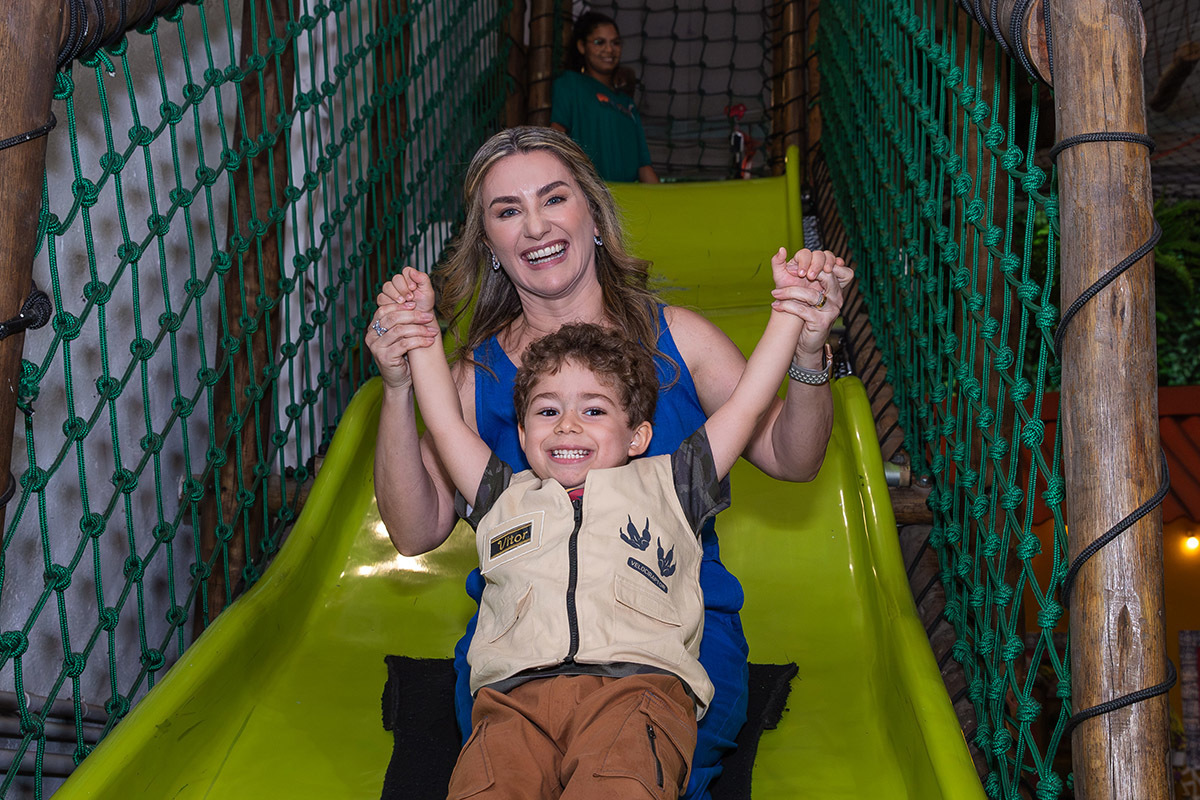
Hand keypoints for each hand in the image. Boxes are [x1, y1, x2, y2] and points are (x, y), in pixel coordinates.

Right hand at [366, 268, 439, 389]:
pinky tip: (429, 341)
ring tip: (433, 331)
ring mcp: (376, 347)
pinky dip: (419, 341)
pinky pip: (404, 344)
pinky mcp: (385, 358)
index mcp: (373, 327)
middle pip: (392, 319)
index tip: (417, 304)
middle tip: (429, 316)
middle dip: (413, 316)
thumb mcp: (400, 335)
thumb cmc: (402, 355)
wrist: (400, 380)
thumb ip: (402, 321)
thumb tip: (416, 301)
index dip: (401, 305)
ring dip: (419, 329)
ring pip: (400, 331)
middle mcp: (371, 336)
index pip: (384, 309)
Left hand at [768, 247, 843, 362]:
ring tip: (774, 293)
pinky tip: (776, 306)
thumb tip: (781, 250)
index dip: (813, 260)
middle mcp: (836, 295)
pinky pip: (803, 311)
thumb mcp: (794, 286)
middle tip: (790, 274)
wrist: (803, 340)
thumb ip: (787, 268)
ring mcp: (832, 309)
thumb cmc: (800, 310)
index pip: (830, 261)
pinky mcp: (822, 322)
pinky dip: (787, 307)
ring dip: (789, 293)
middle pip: (827, 274)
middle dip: (807, 270)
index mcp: (832, 283)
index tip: (793, 268)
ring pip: (811, 295)